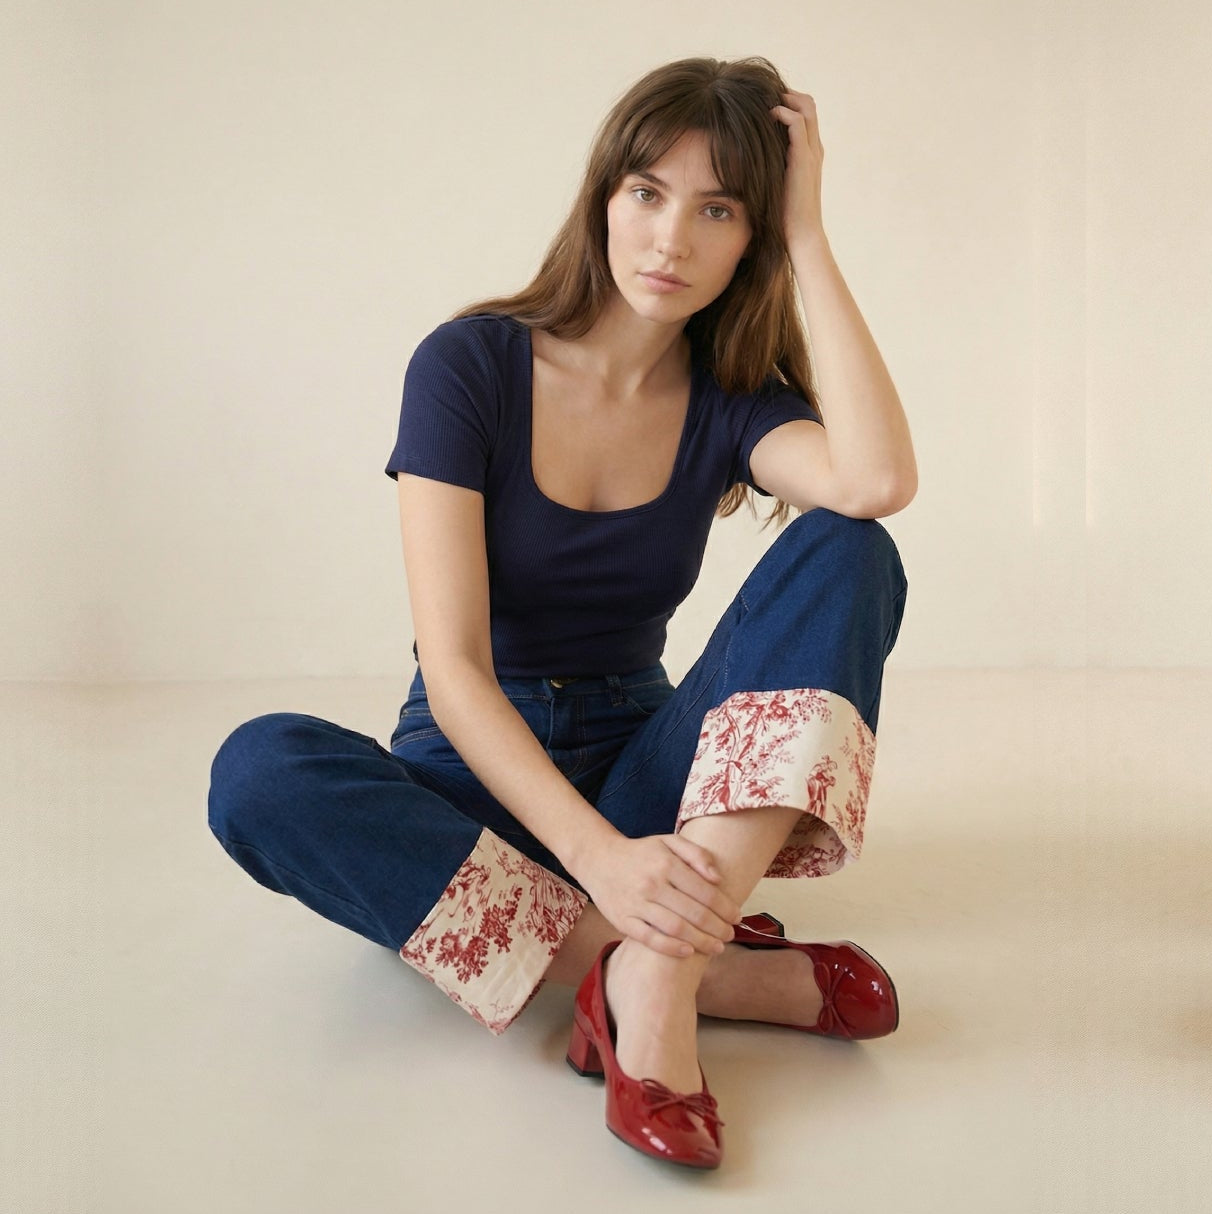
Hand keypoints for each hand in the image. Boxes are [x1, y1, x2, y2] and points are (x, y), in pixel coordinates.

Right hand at [571, 832, 741, 957]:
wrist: (598, 859)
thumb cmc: (641, 853)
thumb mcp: (668, 842)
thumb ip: (696, 854)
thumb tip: (718, 878)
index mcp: (666, 864)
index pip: (704, 891)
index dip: (725, 907)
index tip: (737, 917)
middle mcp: (652, 884)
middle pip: (694, 912)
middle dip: (718, 927)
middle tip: (730, 935)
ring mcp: (636, 904)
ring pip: (676, 928)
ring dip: (701, 941)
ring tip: (717, 947)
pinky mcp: (623, 920)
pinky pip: (650, 939)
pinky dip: (671, 948)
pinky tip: (688, 951)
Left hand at [770, 89, 826, 249]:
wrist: (801, 235)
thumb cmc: (785, 217)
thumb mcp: (776, 186)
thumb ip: (770, 171)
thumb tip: (747, 164)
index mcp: (810, 155)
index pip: (805, 115)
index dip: (788, 103)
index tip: (765, 102)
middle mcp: (814, 149)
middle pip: (808, 105)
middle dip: (787, 94)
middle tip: (763, 93)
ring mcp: (811, 153)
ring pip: (806, 108)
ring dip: (785, 98)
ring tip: (763, 99)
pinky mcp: (804, 159)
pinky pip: (798, 124)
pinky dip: (784, 113)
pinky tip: (767, 114)